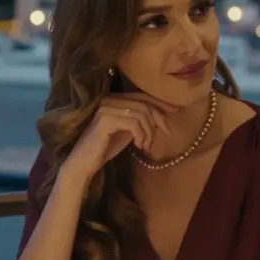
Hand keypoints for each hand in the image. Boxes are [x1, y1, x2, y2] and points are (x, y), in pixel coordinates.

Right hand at [60, 94, 176, 182]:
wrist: (84, 163)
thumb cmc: (105, 148)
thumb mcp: (127, 131)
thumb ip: (140, 121)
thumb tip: (162, 115)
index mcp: (114, 99)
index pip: (142, 96)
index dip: (160, 103)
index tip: (175, 111)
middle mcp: (109, 99)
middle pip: (144, 103)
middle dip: (159, 118)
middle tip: (166, 132)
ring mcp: (106, 108)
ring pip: (141, 113)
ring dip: (149, 131)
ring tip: (146, 145)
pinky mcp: (105, 120)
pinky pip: (133, 123)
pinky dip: (141, 135)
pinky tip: (138, 146)